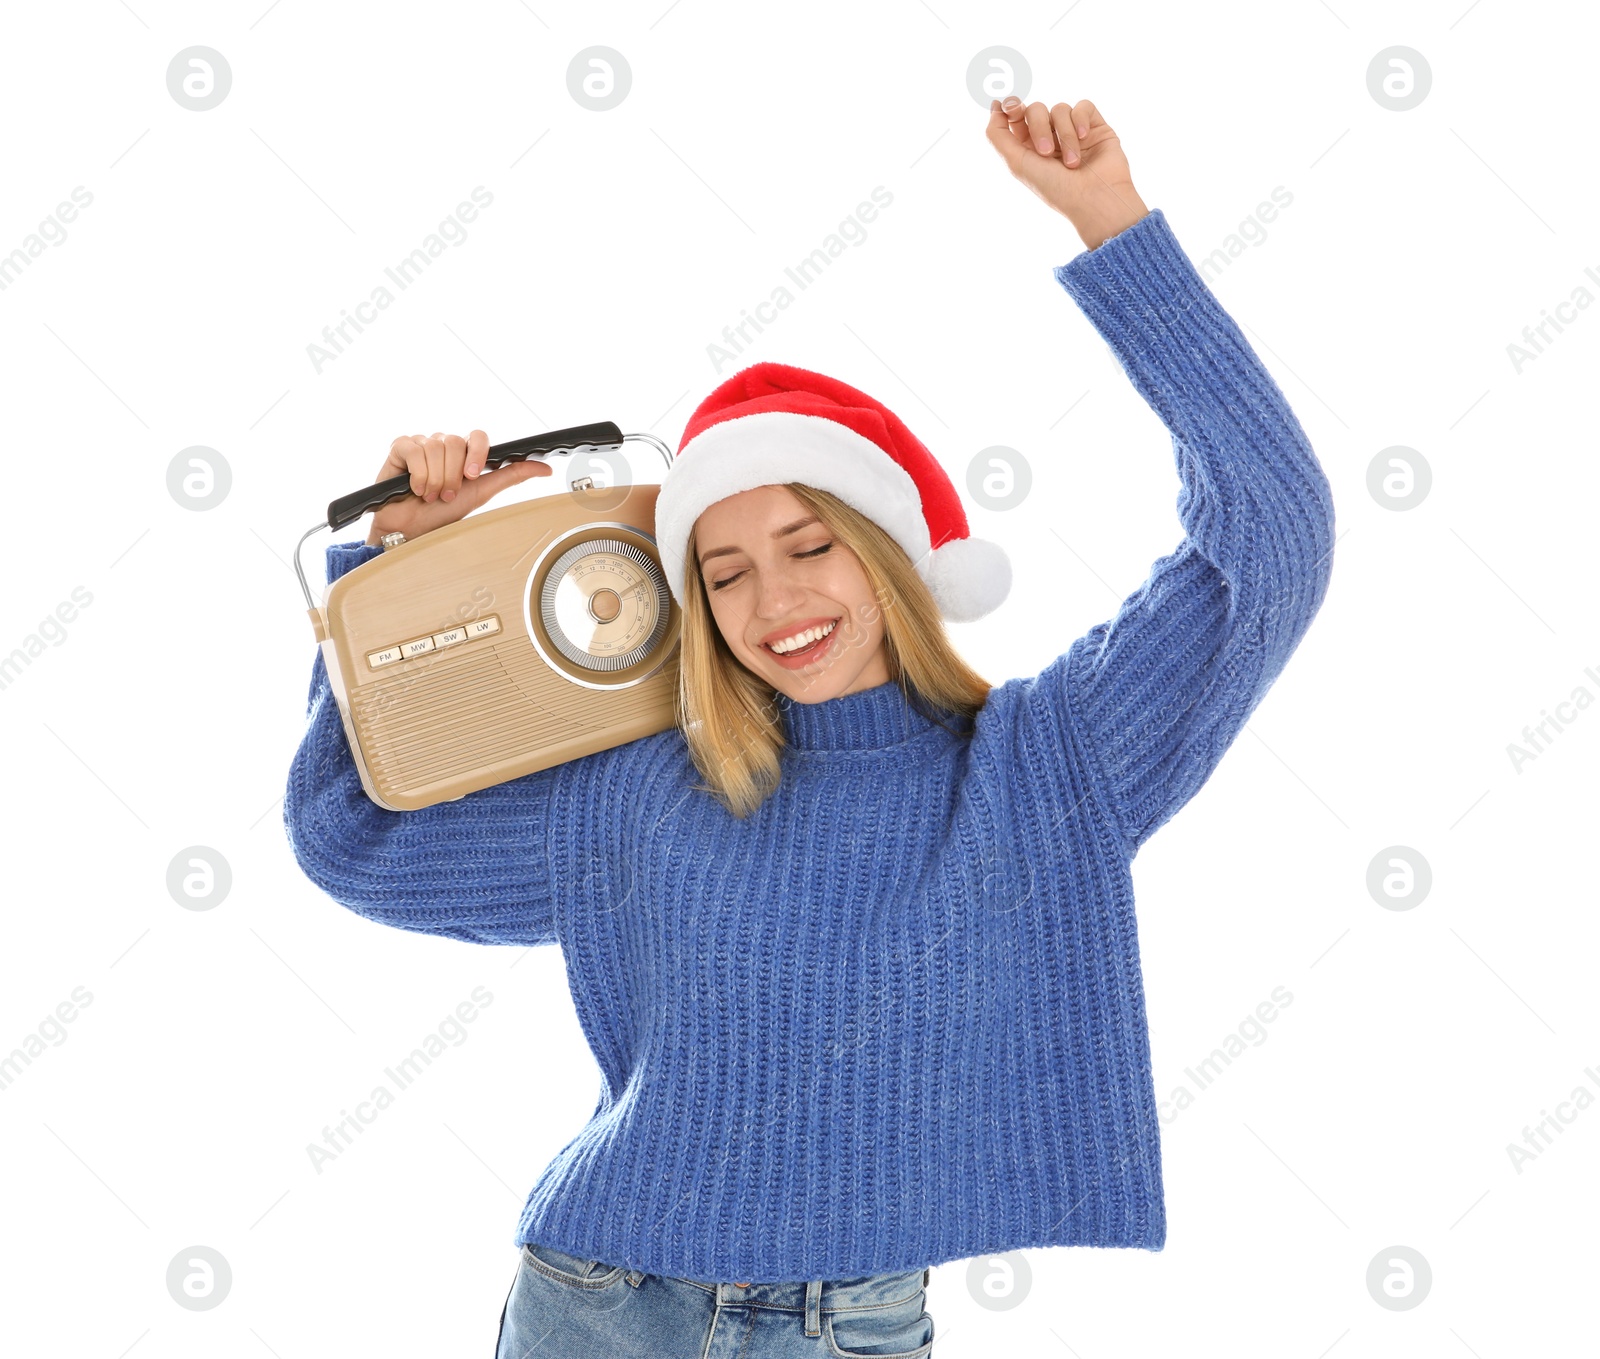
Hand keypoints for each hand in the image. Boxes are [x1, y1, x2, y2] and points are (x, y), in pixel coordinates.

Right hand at [365, 431, 553, 545]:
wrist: (411, 530)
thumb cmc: (443, 513)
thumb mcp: (482, 493)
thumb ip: (511, 476)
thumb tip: (544, 468)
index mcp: (464, 453)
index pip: (478, 436)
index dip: (476, 454)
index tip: (472, 476)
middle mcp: (444, 445)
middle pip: (454, 442)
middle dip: (451, 475)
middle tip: (447, 494)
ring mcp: (422, 444)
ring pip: (435, 447)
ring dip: (435, 479)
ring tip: (430, 495)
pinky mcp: (401, 447)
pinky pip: (414, 449)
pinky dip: (418, 475)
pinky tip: (415, 488)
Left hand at [984, 96, 1148, 250]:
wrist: (1095, 199)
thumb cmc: (1055, 188)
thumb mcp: (1016, 163)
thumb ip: (998, 135)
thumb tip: (994, 105)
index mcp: (1029, 149)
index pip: (1016, 117)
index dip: (1012, 109)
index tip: (1011, 109)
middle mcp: (1050, 139)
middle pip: (1036, 109)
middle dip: (1038, 126)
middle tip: (1046, 152)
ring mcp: (1073, 132)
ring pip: (1060, 109)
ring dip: (1064, 134)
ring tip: (1072, 162)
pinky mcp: (1095, 127)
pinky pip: (1083, 106)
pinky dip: (1081, 120)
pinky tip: (1085, 138)